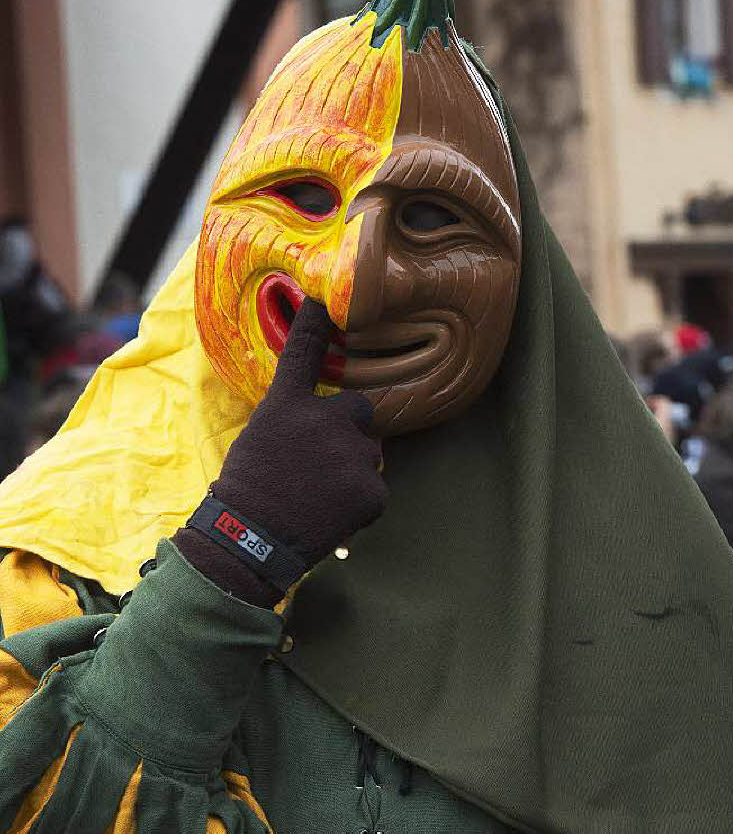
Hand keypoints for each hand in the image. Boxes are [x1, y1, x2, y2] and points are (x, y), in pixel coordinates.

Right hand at [175, 298, 386, 604]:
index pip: (303, 353)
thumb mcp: (259, 437)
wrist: (248, 543)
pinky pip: (374, 487)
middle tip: (318, 464)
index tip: (323, 299)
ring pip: (369, 452)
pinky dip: (358, 502)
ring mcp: (352, 454)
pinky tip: (329, 514)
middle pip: (359, 410)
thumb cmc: (247, 491)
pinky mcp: (372, 489)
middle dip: (348, 431)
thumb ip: (295, 419)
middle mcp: (325, 420)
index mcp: (287, 406)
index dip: (314, 323)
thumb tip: (325, 420)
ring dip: (352, 468)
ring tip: (317, 496)